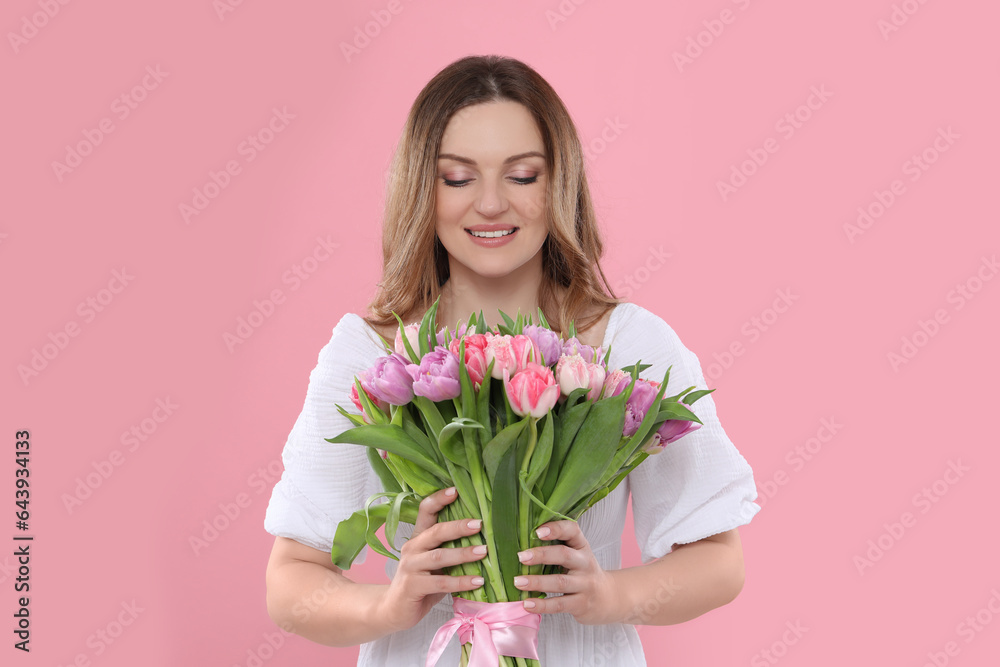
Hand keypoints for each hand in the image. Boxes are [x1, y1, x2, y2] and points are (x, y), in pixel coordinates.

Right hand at [376, 487, 487, 632]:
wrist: (393, 610)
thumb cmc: (420, 583)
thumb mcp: (433, 563)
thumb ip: (448, 550)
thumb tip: (483, 538)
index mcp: (418, 538)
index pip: (425, 511)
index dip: (438, 499)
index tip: (455, 490)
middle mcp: (412, 548)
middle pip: (435, 532)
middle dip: (458, 526)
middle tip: (480, 523)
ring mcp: (410, 567)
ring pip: (439, 556)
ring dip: (463, 554)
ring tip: (484, 551)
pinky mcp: (412, 587)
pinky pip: (441, 583)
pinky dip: (461, 581)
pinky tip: (478, 580)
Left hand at [512, 520, 618, 624]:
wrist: (608, 598)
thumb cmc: (583, 572)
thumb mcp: (577, 555)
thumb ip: (556, 548)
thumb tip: (522, 545)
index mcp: (581, 546)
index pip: (572, 531)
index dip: (556, 529)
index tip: (538, 531)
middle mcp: (585, 563)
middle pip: (564, 555)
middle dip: (541, 555)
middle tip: (521, 557)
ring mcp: (585, 584)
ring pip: (560, 582)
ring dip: (537, 582)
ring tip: (518, 582)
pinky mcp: (581, 604)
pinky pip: (559, 604)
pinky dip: (542, 605)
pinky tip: (527, 604)